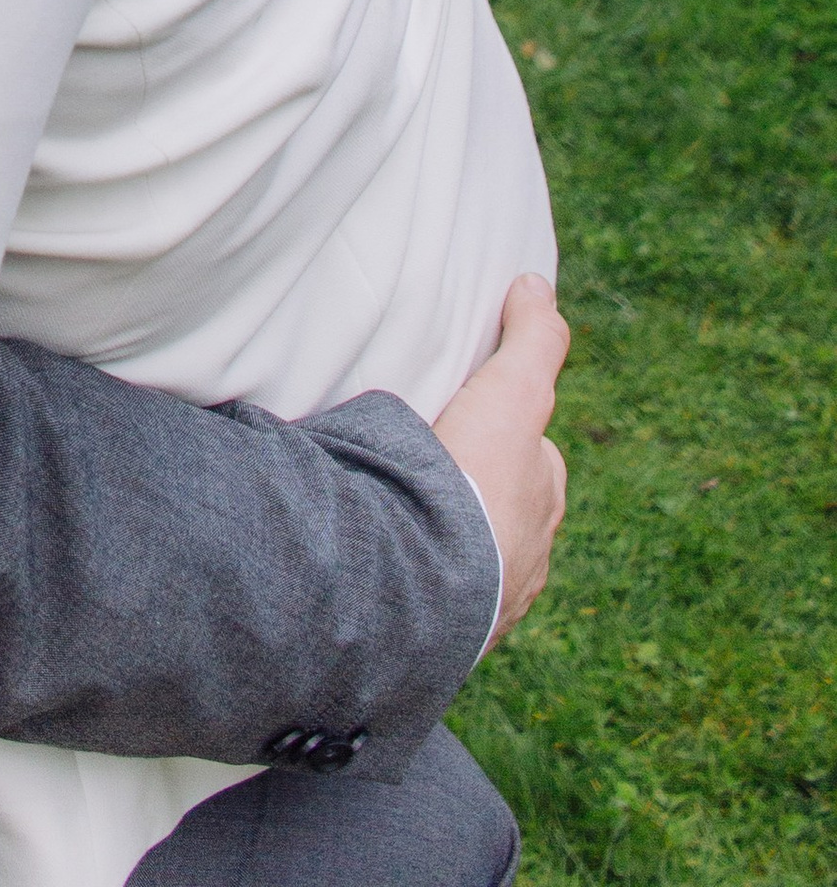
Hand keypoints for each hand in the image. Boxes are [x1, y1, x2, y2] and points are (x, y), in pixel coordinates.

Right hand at [430, 273, 569, 646]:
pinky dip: (414, 586)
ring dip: (444, 545)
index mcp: (539, 506)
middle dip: (479, 495)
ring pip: (468, 563)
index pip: (535, 460)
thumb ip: (532, 341)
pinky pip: (432, 605)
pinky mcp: (441, 638)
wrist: (432, 584)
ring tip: (395, 522)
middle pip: (505, 514)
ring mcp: (484, 605)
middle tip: (428, 467)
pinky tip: (382, 569)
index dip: (511, 433)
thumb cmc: (476, 487)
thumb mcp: (512, 396)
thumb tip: (537, 283)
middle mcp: (523, 561)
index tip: (477, 419)